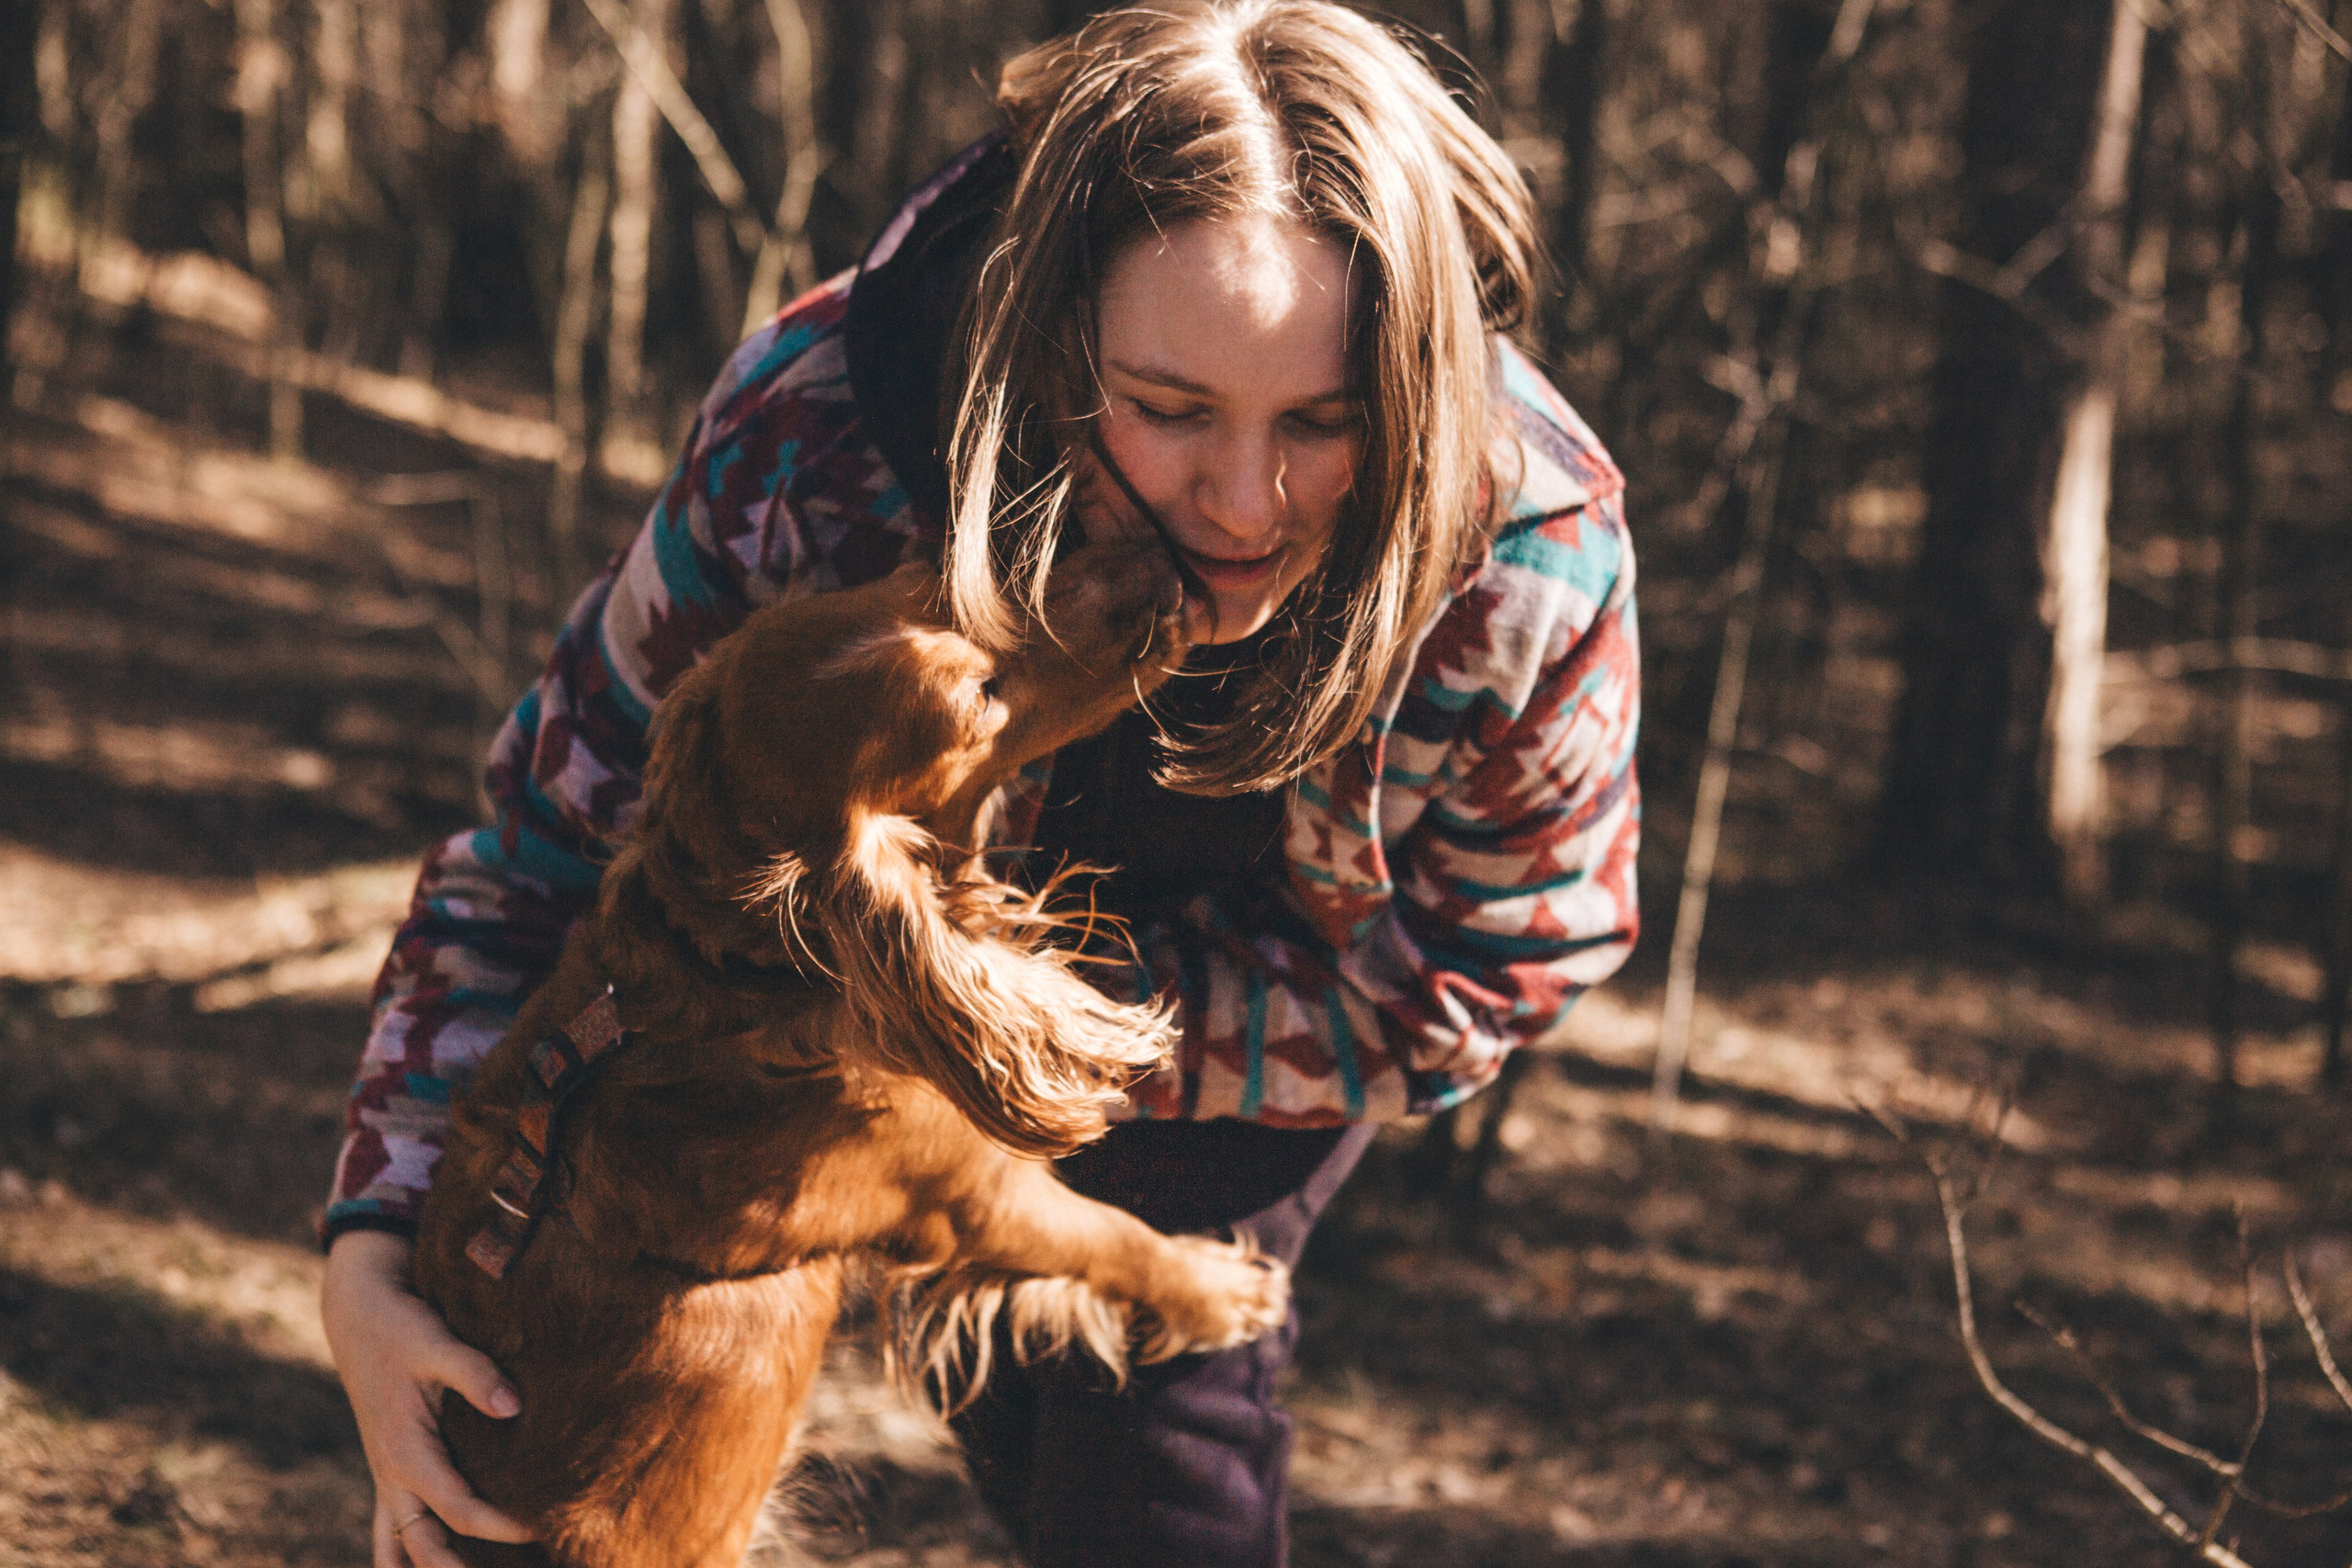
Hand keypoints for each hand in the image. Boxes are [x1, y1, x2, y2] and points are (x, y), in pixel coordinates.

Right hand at [321, 1231, 536, 1566]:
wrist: (358, 1315)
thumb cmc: (400, 1329)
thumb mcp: (436, 1343)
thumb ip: (476, 1375)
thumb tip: (515, 1407)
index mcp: (407, 1453)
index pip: (459, 1509)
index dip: (501, 1525)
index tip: (540, 1527)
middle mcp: (392, 1474)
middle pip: (424, 1544)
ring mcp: (386, 1475)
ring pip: (401, 1543)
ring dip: (427, 1565)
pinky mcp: (390, 1466)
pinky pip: (390, 1526)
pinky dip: (403, 1552)